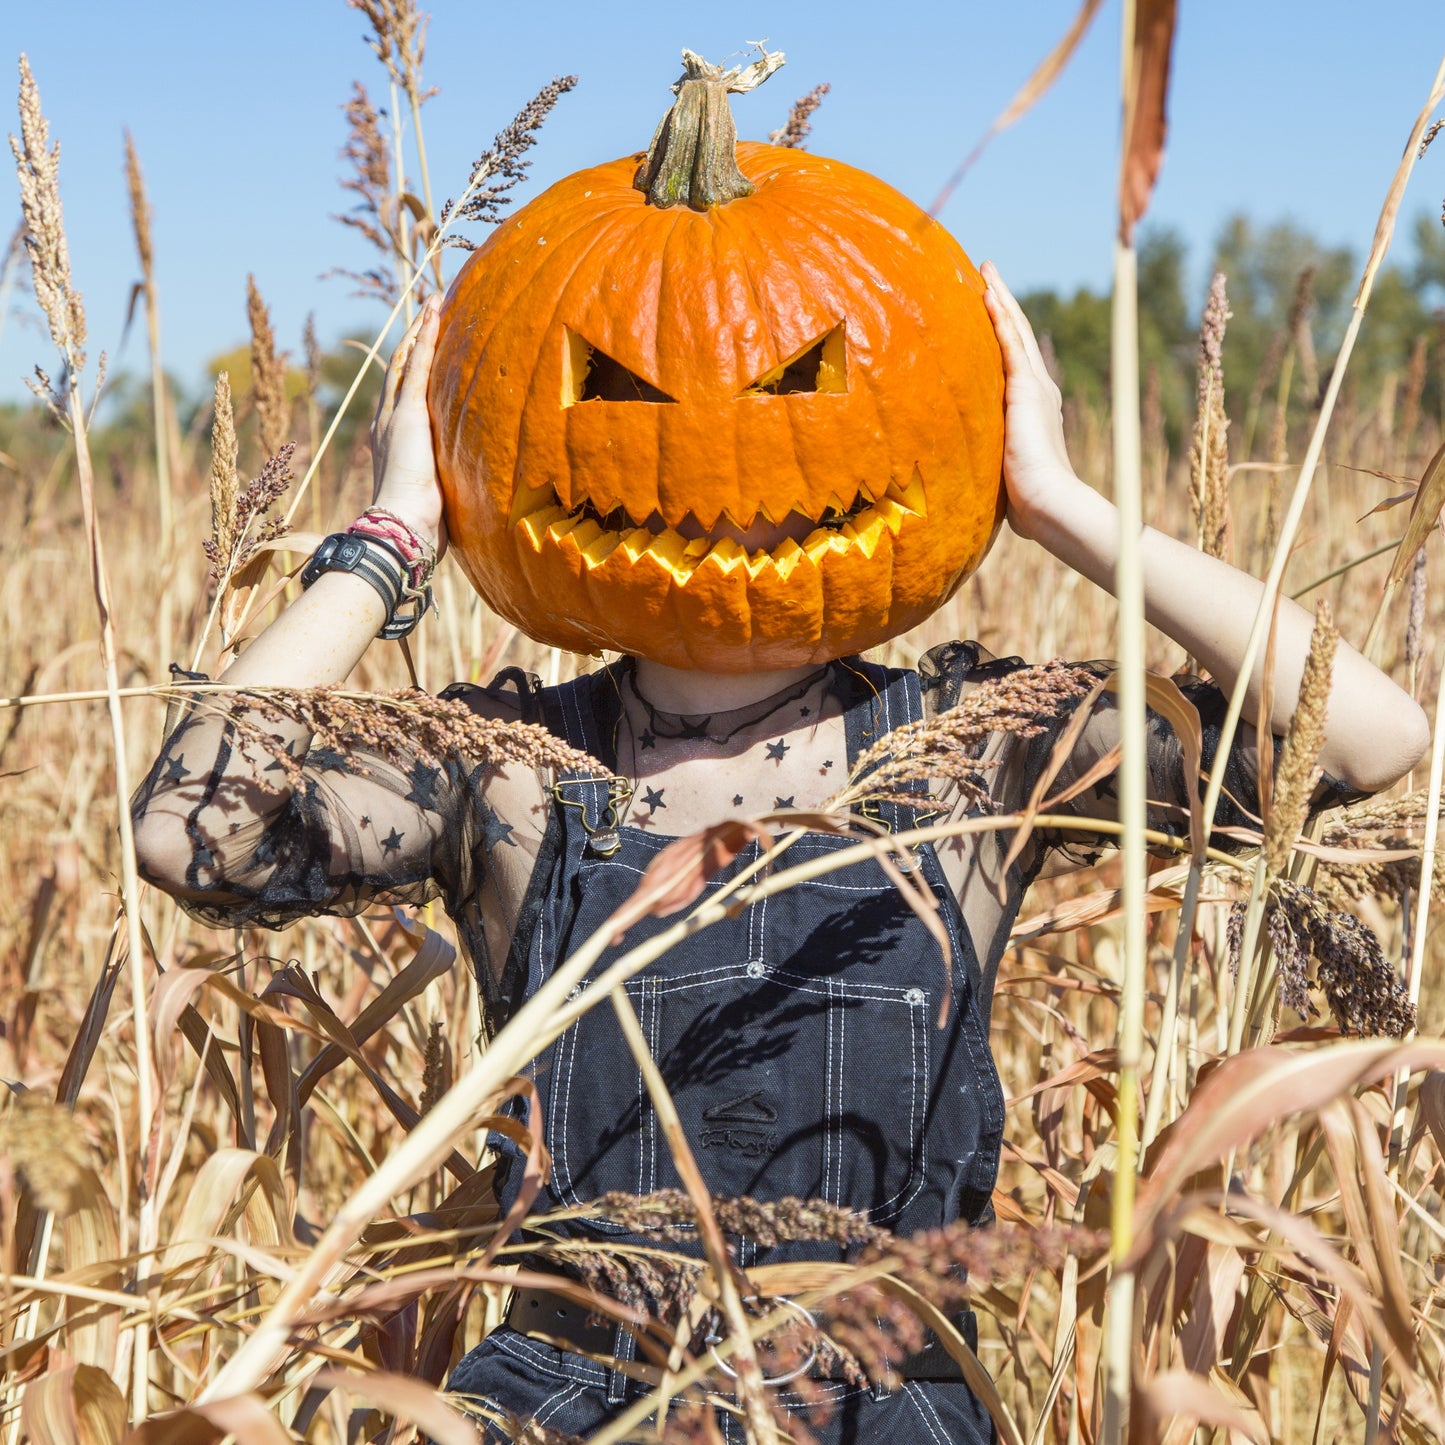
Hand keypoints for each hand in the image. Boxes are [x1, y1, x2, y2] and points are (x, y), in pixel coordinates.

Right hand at [369, 295, 445, 551]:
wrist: (402, 527)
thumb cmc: (420, 526)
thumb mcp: (438, 500)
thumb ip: (447, 489)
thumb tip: (473, 503)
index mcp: (392, 442)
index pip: (402, 398)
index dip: (412, 372)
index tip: (426, 353)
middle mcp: (388, 423)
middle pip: (399, 372)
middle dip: (413, 342)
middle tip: (428, 315)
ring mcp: (395, 415)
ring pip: (406, 361)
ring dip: (420, 330)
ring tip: (433, 303)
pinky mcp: (407, 412)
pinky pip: (417, 364)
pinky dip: (425, 335)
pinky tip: (433, 311)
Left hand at [980, 261, 1086, 542]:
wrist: (1050, 501)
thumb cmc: (1029, 501)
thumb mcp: (1007, 473)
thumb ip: (995, 465)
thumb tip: (970, 484)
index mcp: (1034, 409)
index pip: (1016, 363)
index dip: (1005, 336)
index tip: (991, 314)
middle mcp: (1039, 390)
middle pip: (1018, 336)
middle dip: (1003, 305)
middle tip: (988, 276)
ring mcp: (1035, 387)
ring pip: (1015, 331)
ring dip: (1000, 299)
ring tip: (986, 271)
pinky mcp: (1026, 388)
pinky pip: (1010, 342)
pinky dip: (1000, 315)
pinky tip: (988, 293)